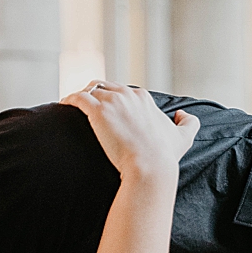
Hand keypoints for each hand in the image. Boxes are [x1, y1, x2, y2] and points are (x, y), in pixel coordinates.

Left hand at [60, 81, 198, 179]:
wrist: (150, 166)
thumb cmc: (165, 156)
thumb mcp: (184, 137)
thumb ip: (189, 123)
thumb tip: (183, 114)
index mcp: (143, 98)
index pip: (121, 89)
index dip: (110, 97)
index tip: (102, 107)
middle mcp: (128, 94)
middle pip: (103, 86)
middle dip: (92, 93)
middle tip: (82, 105)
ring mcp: (112, 101)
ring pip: (89, 89)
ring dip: (78, 96)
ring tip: (69, 106)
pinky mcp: (98, 111)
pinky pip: (77, 98)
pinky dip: (68, 99)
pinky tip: (62, 106)